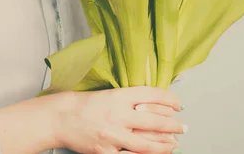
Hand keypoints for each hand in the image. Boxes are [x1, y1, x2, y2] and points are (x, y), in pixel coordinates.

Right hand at [55, 86, 185, 153]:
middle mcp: (117, 114)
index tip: (178, 104)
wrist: (61, 117)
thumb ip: (130, 100)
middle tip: (183, 127)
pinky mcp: (105, 152)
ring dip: (164, 145)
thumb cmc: (85, 105)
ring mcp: (112, 135)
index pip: (151, 95)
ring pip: (146, 143)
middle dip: (172, 125)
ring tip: (174, 144)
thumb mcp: (109, 95)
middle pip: (154, 121)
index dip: (168, 100)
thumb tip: (156, 107)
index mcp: (119, 96)